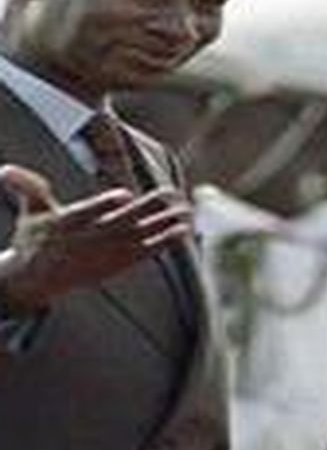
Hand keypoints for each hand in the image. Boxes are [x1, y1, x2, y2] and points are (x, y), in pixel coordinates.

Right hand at [0, 164, 192, 309]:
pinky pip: (146, 253)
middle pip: (122, 223)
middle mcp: (90, 242)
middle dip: (147, 209)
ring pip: (140, 237)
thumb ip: (28, 188)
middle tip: (170, 194)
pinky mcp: (119, 264)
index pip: (88, 213)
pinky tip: (184, 229)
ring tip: (185, 210)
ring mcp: (107, 254)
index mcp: (67, 225)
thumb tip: (6, 170)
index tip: (124, 194)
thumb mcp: (30, 212)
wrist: (37, 279)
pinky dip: (165, 242)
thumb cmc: (35, 238)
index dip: (105, 204)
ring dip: (164, 224)